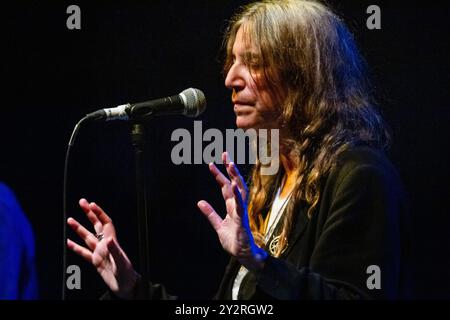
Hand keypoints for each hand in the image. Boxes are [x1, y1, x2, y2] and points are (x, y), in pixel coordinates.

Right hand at [67, 198, 138, 298]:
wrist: (126, 287)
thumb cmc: (127, 275)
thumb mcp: (121, 263)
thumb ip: (115, 251)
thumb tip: (109, 239)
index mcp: (112, 243)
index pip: (105, 223)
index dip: (99, 213)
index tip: (91, 204)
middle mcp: (105, 245)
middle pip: (96, 225)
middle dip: (89, 214)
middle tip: (81, 202)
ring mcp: (100, 253)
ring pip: (87, 237)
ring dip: (79, 228)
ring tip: (69, 219)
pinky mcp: (96, 262)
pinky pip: (84, 253)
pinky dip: (75, 247)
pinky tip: (68, 242)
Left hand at [197, 152, 266, 270]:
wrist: (243, 254)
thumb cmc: (234, 240)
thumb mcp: (218, 225)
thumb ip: (210, 214)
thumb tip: (199, 202)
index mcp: (231, 206)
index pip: (225, 187)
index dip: (218, 175)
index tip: (211, 163)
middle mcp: (238, 205)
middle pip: (234, 183)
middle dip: (230, 169)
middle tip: (225, 154)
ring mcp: (241, 211)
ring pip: (240, 190)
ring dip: (235, 177)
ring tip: (230, 164)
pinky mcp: (242, 220)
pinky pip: (240, 206)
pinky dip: (237, 196)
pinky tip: (233, 187)